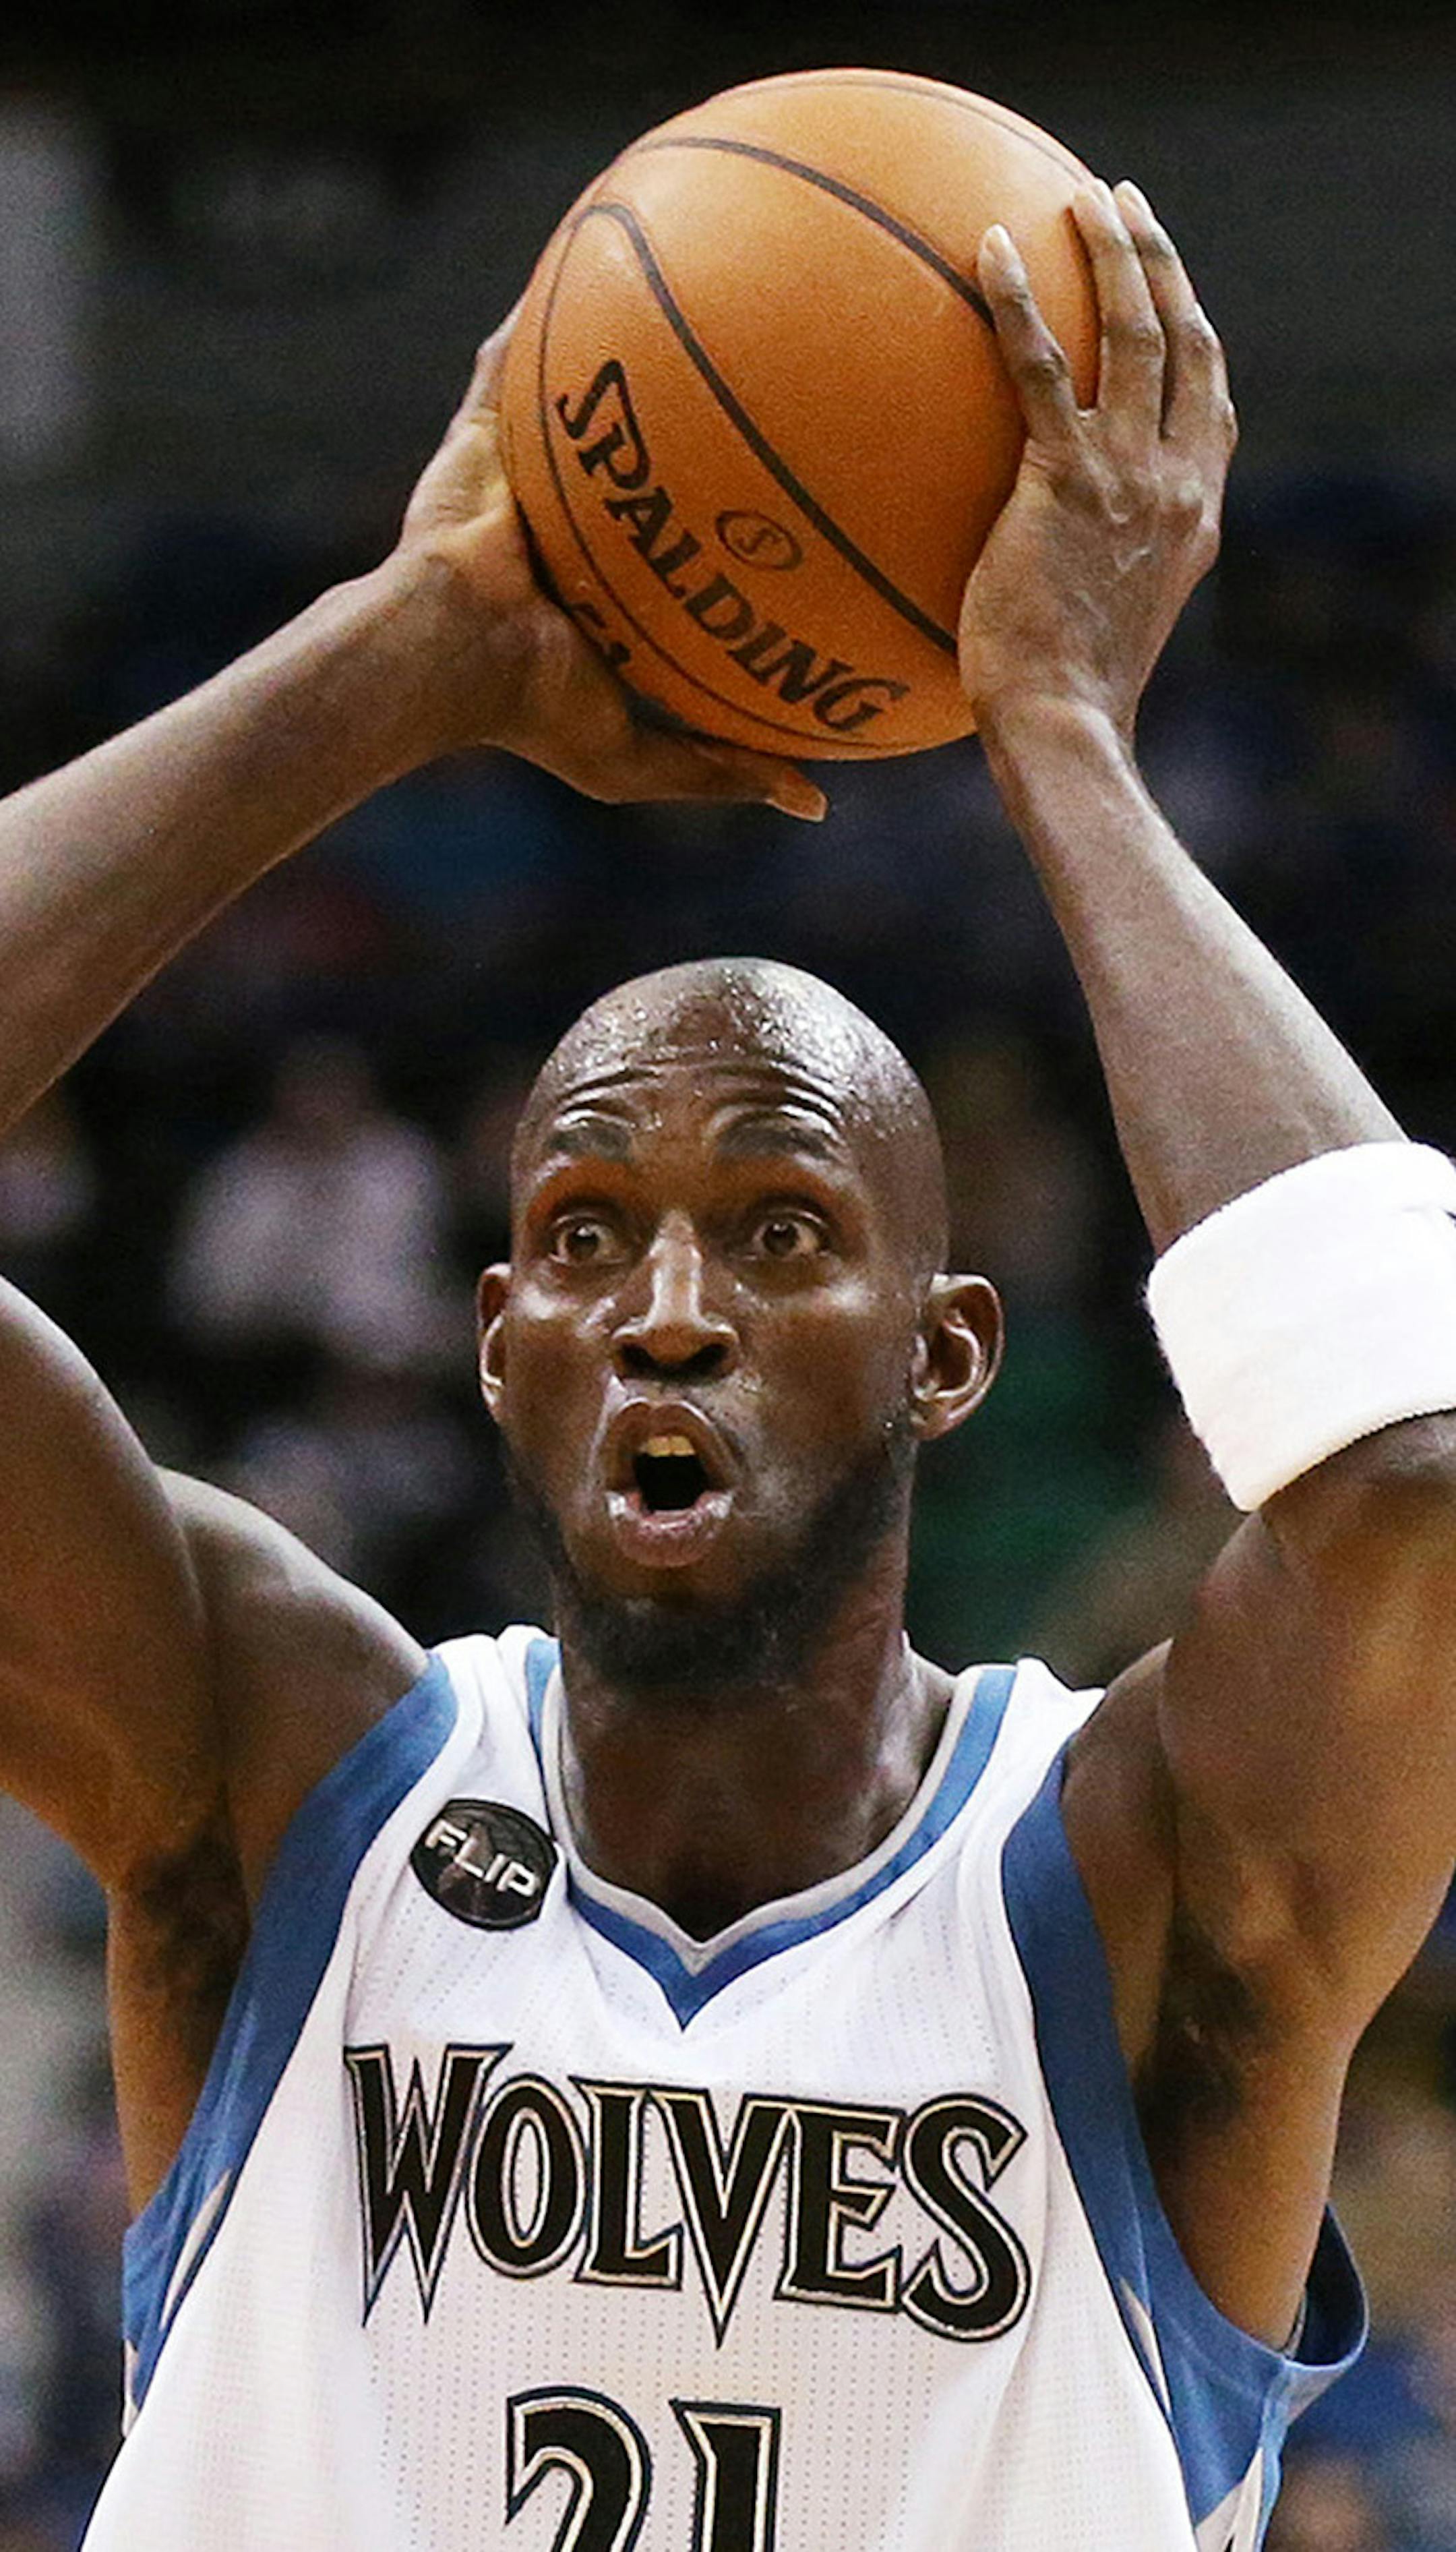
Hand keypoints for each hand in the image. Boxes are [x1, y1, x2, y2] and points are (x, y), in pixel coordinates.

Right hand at [391, 314, 825, 817]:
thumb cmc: (529, 710)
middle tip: (786, 364)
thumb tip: (814, 803)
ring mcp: (529, 469)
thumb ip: (723, 769)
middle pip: (654, 451)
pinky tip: (594, 242)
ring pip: (587, 392)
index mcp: (617, 583)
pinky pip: (518, 353)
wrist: (444, 655)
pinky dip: (551, 302)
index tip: (807, 488)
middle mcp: (579, 517)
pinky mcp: (485, 430)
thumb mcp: (642, 757)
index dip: (738, 510)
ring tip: (701, 275)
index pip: (686, 536)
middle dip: (706, 410)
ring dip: (628, 339)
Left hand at [959, 181, 1236, 742]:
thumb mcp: (1107, 616)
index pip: (1210, 400)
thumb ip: (1101, 561)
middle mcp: (1177, 481)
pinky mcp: (1066, 478)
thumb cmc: (1063, 693)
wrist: (1063, 722)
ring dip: (1111, 251)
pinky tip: (993, 249)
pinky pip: (1040, 364)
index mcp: (1195, 512)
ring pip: (1134, 330)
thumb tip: (1053, 549)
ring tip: (1079, 199)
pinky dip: (1019, 299)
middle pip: (1185, 339)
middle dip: (1157, 260)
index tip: (1169, 285)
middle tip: (1120, 204)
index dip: (1193, 329)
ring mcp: (1129, 474)